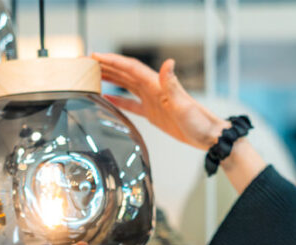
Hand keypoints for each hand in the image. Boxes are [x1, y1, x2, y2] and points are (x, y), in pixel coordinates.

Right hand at [93, 52, 228, 150]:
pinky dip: (119, 100)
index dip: (113, 61)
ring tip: (93, 74)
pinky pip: (132, 104)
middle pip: (125, 73)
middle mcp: (154, 90)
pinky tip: (107, 98)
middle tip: (87, 62)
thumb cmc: (199, 121)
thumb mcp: (184, 104)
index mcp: (158, 85)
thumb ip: (172, 84)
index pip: (131, 68)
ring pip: (127, 86)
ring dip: (111, 79)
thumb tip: (167, 63)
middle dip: (107, 66)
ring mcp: (153, 101)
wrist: (208, 136)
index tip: (96, 56)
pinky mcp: (154, 113)